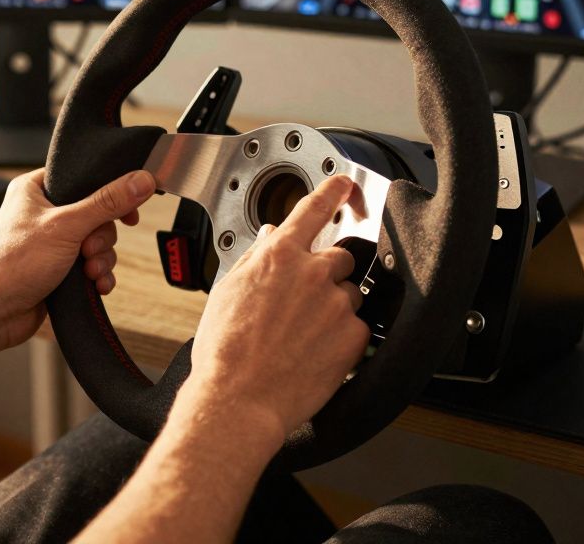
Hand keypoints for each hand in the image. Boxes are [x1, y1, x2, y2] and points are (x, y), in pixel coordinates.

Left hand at [0, 168, 155, 350]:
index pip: (83, 176)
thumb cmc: (12, 266)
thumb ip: (107, 203)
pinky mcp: (59, 267)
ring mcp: (52, 242)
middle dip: (100, 237)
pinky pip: (92, 264)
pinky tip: (95, 285)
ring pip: (98, 241)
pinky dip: (98, 274)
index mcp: (36, 189)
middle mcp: (44, 212)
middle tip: (88, 249)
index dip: (109, 190)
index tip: (127, 207)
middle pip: (97, 213)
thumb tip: (141, 180)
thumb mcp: (67, 226)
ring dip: (100, 259)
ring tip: (88, 271)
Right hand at [184, 175, 368, 441]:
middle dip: (328, 273)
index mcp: (279, 256)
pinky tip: (315, 354)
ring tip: (304, 337)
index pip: (314, 209)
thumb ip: (255, 258)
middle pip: (340, 256)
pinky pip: (358, 328)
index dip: (333, 191)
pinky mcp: (354, 335)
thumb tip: (269, 236)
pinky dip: (343, 338)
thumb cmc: (225, 352)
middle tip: (304, 303)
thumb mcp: (228, 291)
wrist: (239, 400)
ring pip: (349, 294)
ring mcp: (337, 303)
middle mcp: (313, 273)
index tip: (345, 184)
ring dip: (334, 308)